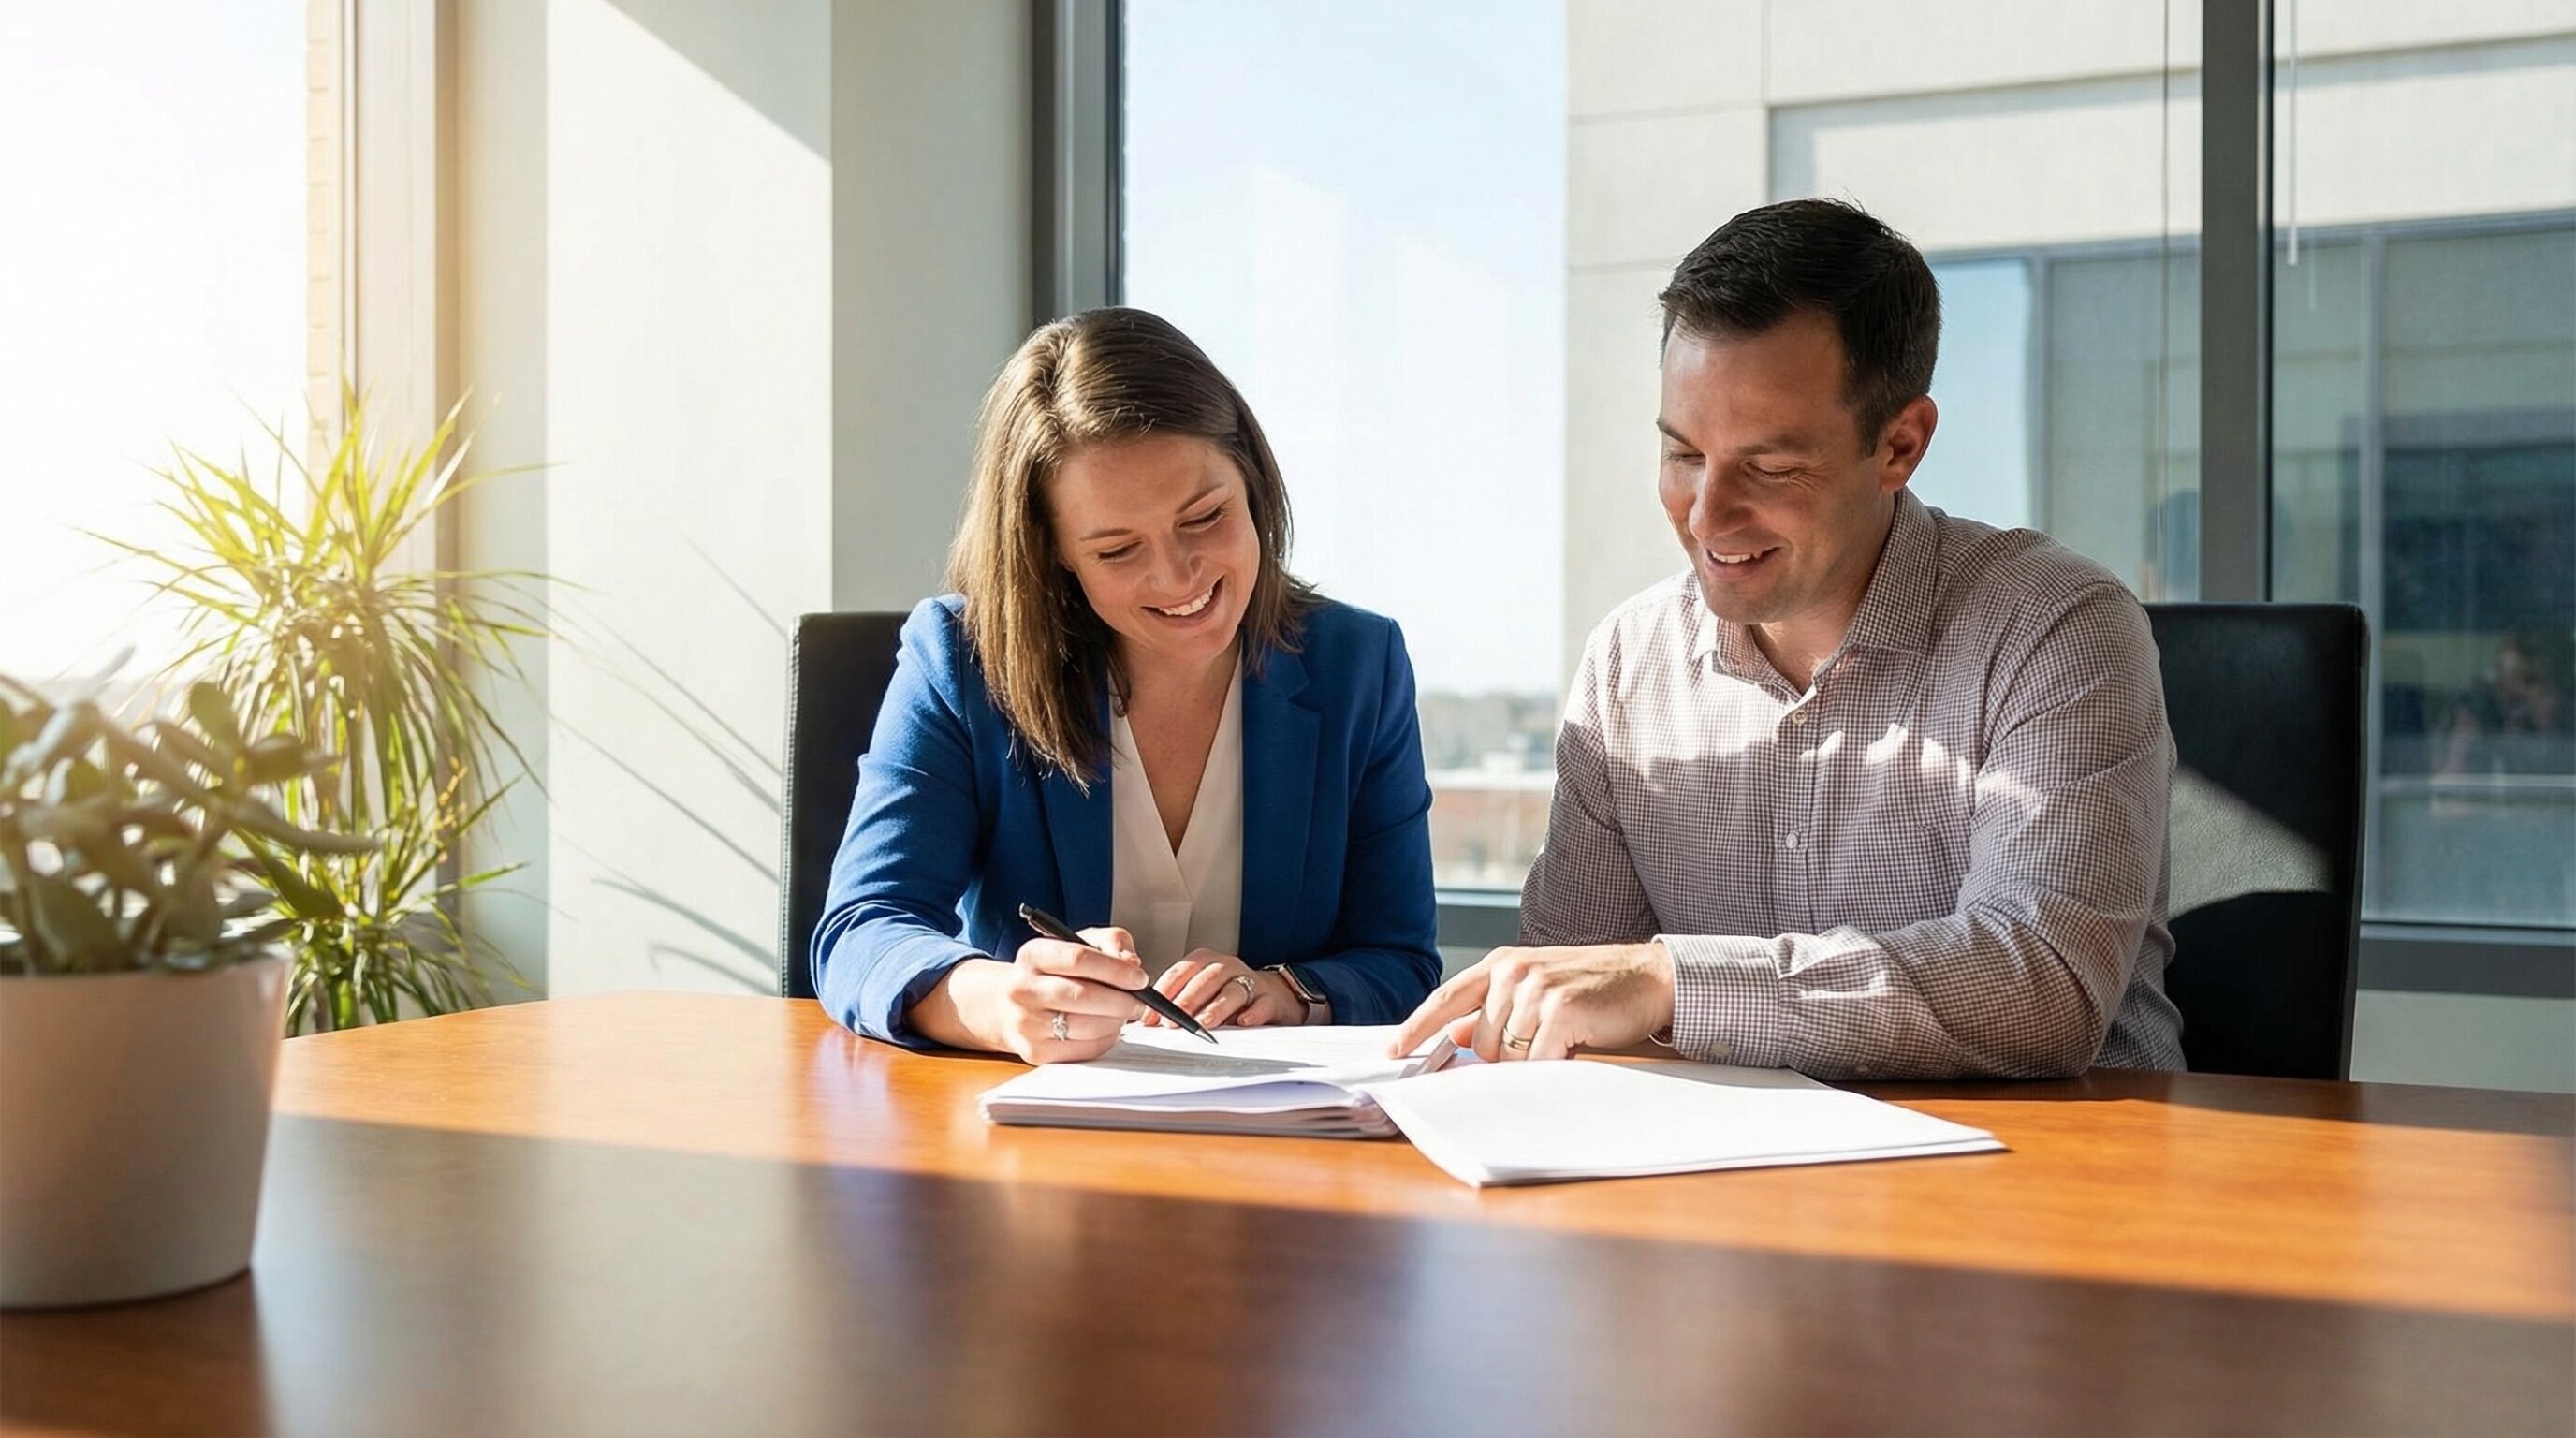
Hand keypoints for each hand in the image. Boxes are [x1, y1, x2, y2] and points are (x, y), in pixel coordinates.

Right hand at [962, 924, 1150, 1062]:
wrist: (1011, 1005)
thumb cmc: (1054, 972)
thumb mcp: (1080, 943)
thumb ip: (1112, 942)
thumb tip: (1131, 962)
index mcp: (1033, 955)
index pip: (1078, 959)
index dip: (1115, 970)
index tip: (1139, 978)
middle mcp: (1023, 989)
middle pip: (1083, 996)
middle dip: (1121, 1000)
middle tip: (1140, 1001)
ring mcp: (1026, 1024)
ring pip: (1086, 1026)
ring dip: (1116, 1021)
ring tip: (1123, 1013)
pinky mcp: (1036, 1052)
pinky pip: (1084, 1049)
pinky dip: (1105, 1039)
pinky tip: (1107, 1027)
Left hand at [1145, 950, 1304, 1028]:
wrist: (1271, 995)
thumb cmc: (1227, 995)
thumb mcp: (1201, 992)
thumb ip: (1178, 1002)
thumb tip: (1147, 1021)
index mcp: (1204, 961)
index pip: (1180, 972)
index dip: (1163, 994)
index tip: (1150, 1015)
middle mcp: (1226, 966)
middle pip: (1205, 980)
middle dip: (1187, 1001)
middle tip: (1172, 1021)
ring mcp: (1249, 980)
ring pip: (1232, 990)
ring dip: (1216, 1007)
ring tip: (1203, 1023)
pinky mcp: (1269, 998)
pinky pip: (1262, 1004)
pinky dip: (1253, 1012)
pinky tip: (1243, 1021)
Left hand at [1389, 943, 1674, 1061]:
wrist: (1647, 977)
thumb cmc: (1591, 988)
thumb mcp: (1534, 992)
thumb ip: (1492, 1012)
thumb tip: (1454, 1038)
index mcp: (1500, 966)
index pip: (1445, 999)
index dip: (1416, 1027)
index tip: (1393, 1049)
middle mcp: (1512, 972)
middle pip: (1479, 1044)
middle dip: (1505, 1056)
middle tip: (1542, 1040)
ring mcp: (1535, 988)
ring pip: (1505, 1057)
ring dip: (1533, 1060)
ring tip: (1562, 1036)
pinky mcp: (1559, 1008)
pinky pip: (1536, 1061)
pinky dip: (1553, 1063)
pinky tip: (1574, 1042)